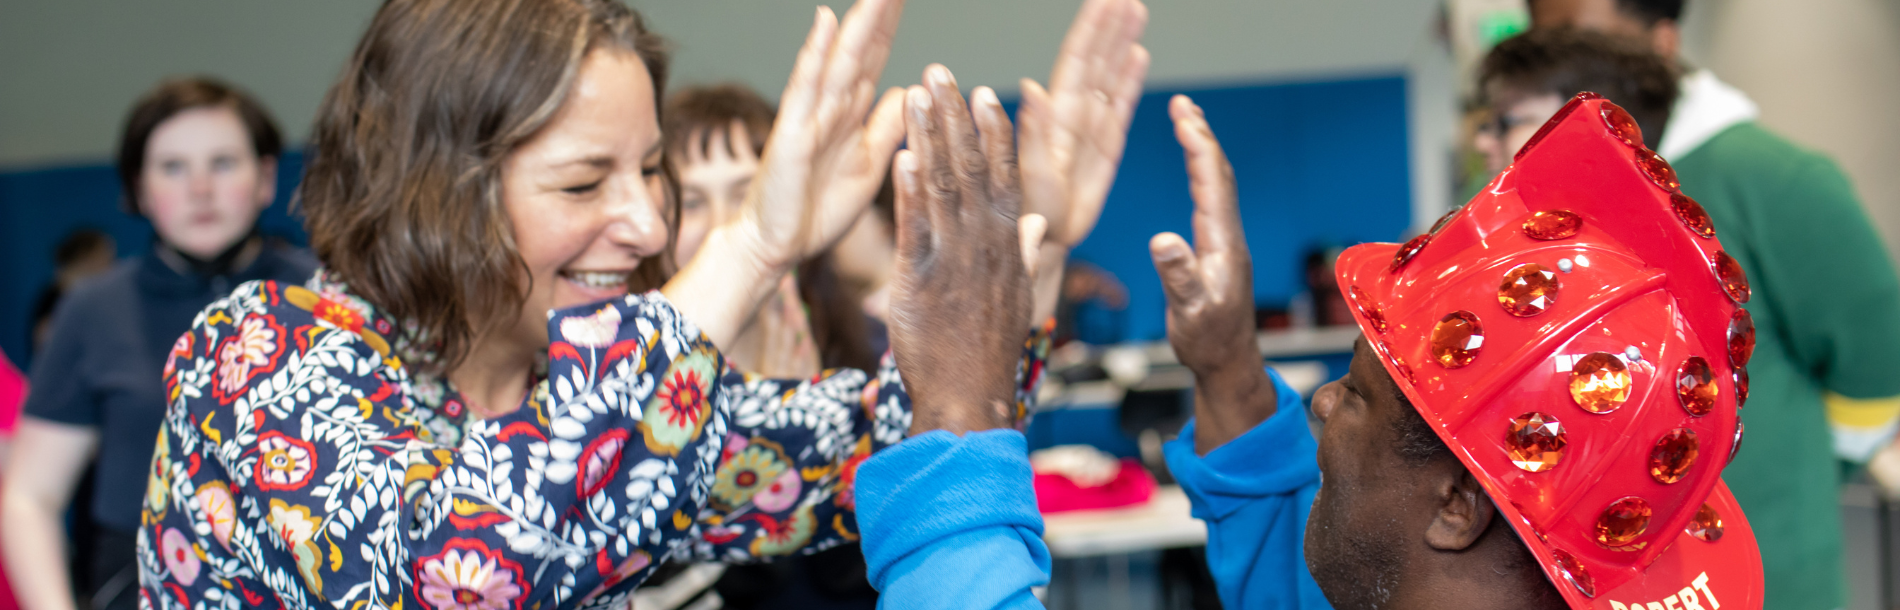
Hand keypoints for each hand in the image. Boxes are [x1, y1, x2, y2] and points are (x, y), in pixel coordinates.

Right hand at [738, 0, 909, 271]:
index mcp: (851, 114)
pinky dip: (816, 52)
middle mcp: (831, 105)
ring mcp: (810, 115)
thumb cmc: (817, 209)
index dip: (890, 23)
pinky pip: (806, 87)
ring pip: (841, 58)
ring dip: (859, 21)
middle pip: (862, 47)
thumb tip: (906, 91)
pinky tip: (827, 20)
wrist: (776, 247)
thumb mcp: (869, 166)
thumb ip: (886, 129)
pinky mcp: (793, 133)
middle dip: (880, 10)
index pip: (875, 57)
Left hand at [890, 66, 1045, 435]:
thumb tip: (1039, 221)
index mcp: (1007, 246)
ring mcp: (953, 262)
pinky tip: (902, 156)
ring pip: (943, 187)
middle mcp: (985, 246)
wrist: (969, 400)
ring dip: (929, 137)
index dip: (993, 133)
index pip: (1004, 177)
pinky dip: (909, 191)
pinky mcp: (919, 282)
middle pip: (972, 169)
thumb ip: (1025, 252)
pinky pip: (915, 229)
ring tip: (917, 96)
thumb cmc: (988, 353)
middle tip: (940, 73)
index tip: (984, 94)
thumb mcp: (1018, 298)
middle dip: (955, 117)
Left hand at [1018, 0, 1148, 247]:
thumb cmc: (1023, 212)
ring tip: (1135, 11)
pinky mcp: (1106, 149)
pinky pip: (1121, 108)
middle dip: (1110, 26)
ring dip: (1122, 44)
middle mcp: (1072, 115)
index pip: (1076, 60)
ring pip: (1110, 76)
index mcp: (1054, 115)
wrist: (1038, 242)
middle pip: (1095, 60)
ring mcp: (1091, 129)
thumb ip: (1029, 130)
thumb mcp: (1023, 171)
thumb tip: (1032, 88)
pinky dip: (1130, 81)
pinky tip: (1138, 56)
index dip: (1091, 28)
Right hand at [1148, 95, 1275, 453]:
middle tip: (1183, 104)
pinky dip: (1202, 173)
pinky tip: (1195, 169)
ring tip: (1188, 121)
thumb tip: (1163, 240)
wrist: (1226, 364)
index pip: (1212, 183)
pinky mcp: (1219, 250)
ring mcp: (1225, 242)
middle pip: (1219, 174)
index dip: (1198, 146)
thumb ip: (1178, 276)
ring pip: (1217, 184)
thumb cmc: (1206, 342)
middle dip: (1201, 135)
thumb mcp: (1188, 311)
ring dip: (1203, 150)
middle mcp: (1228, 237)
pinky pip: (1212, 200)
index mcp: (1222, 244)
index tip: (1183, 115)